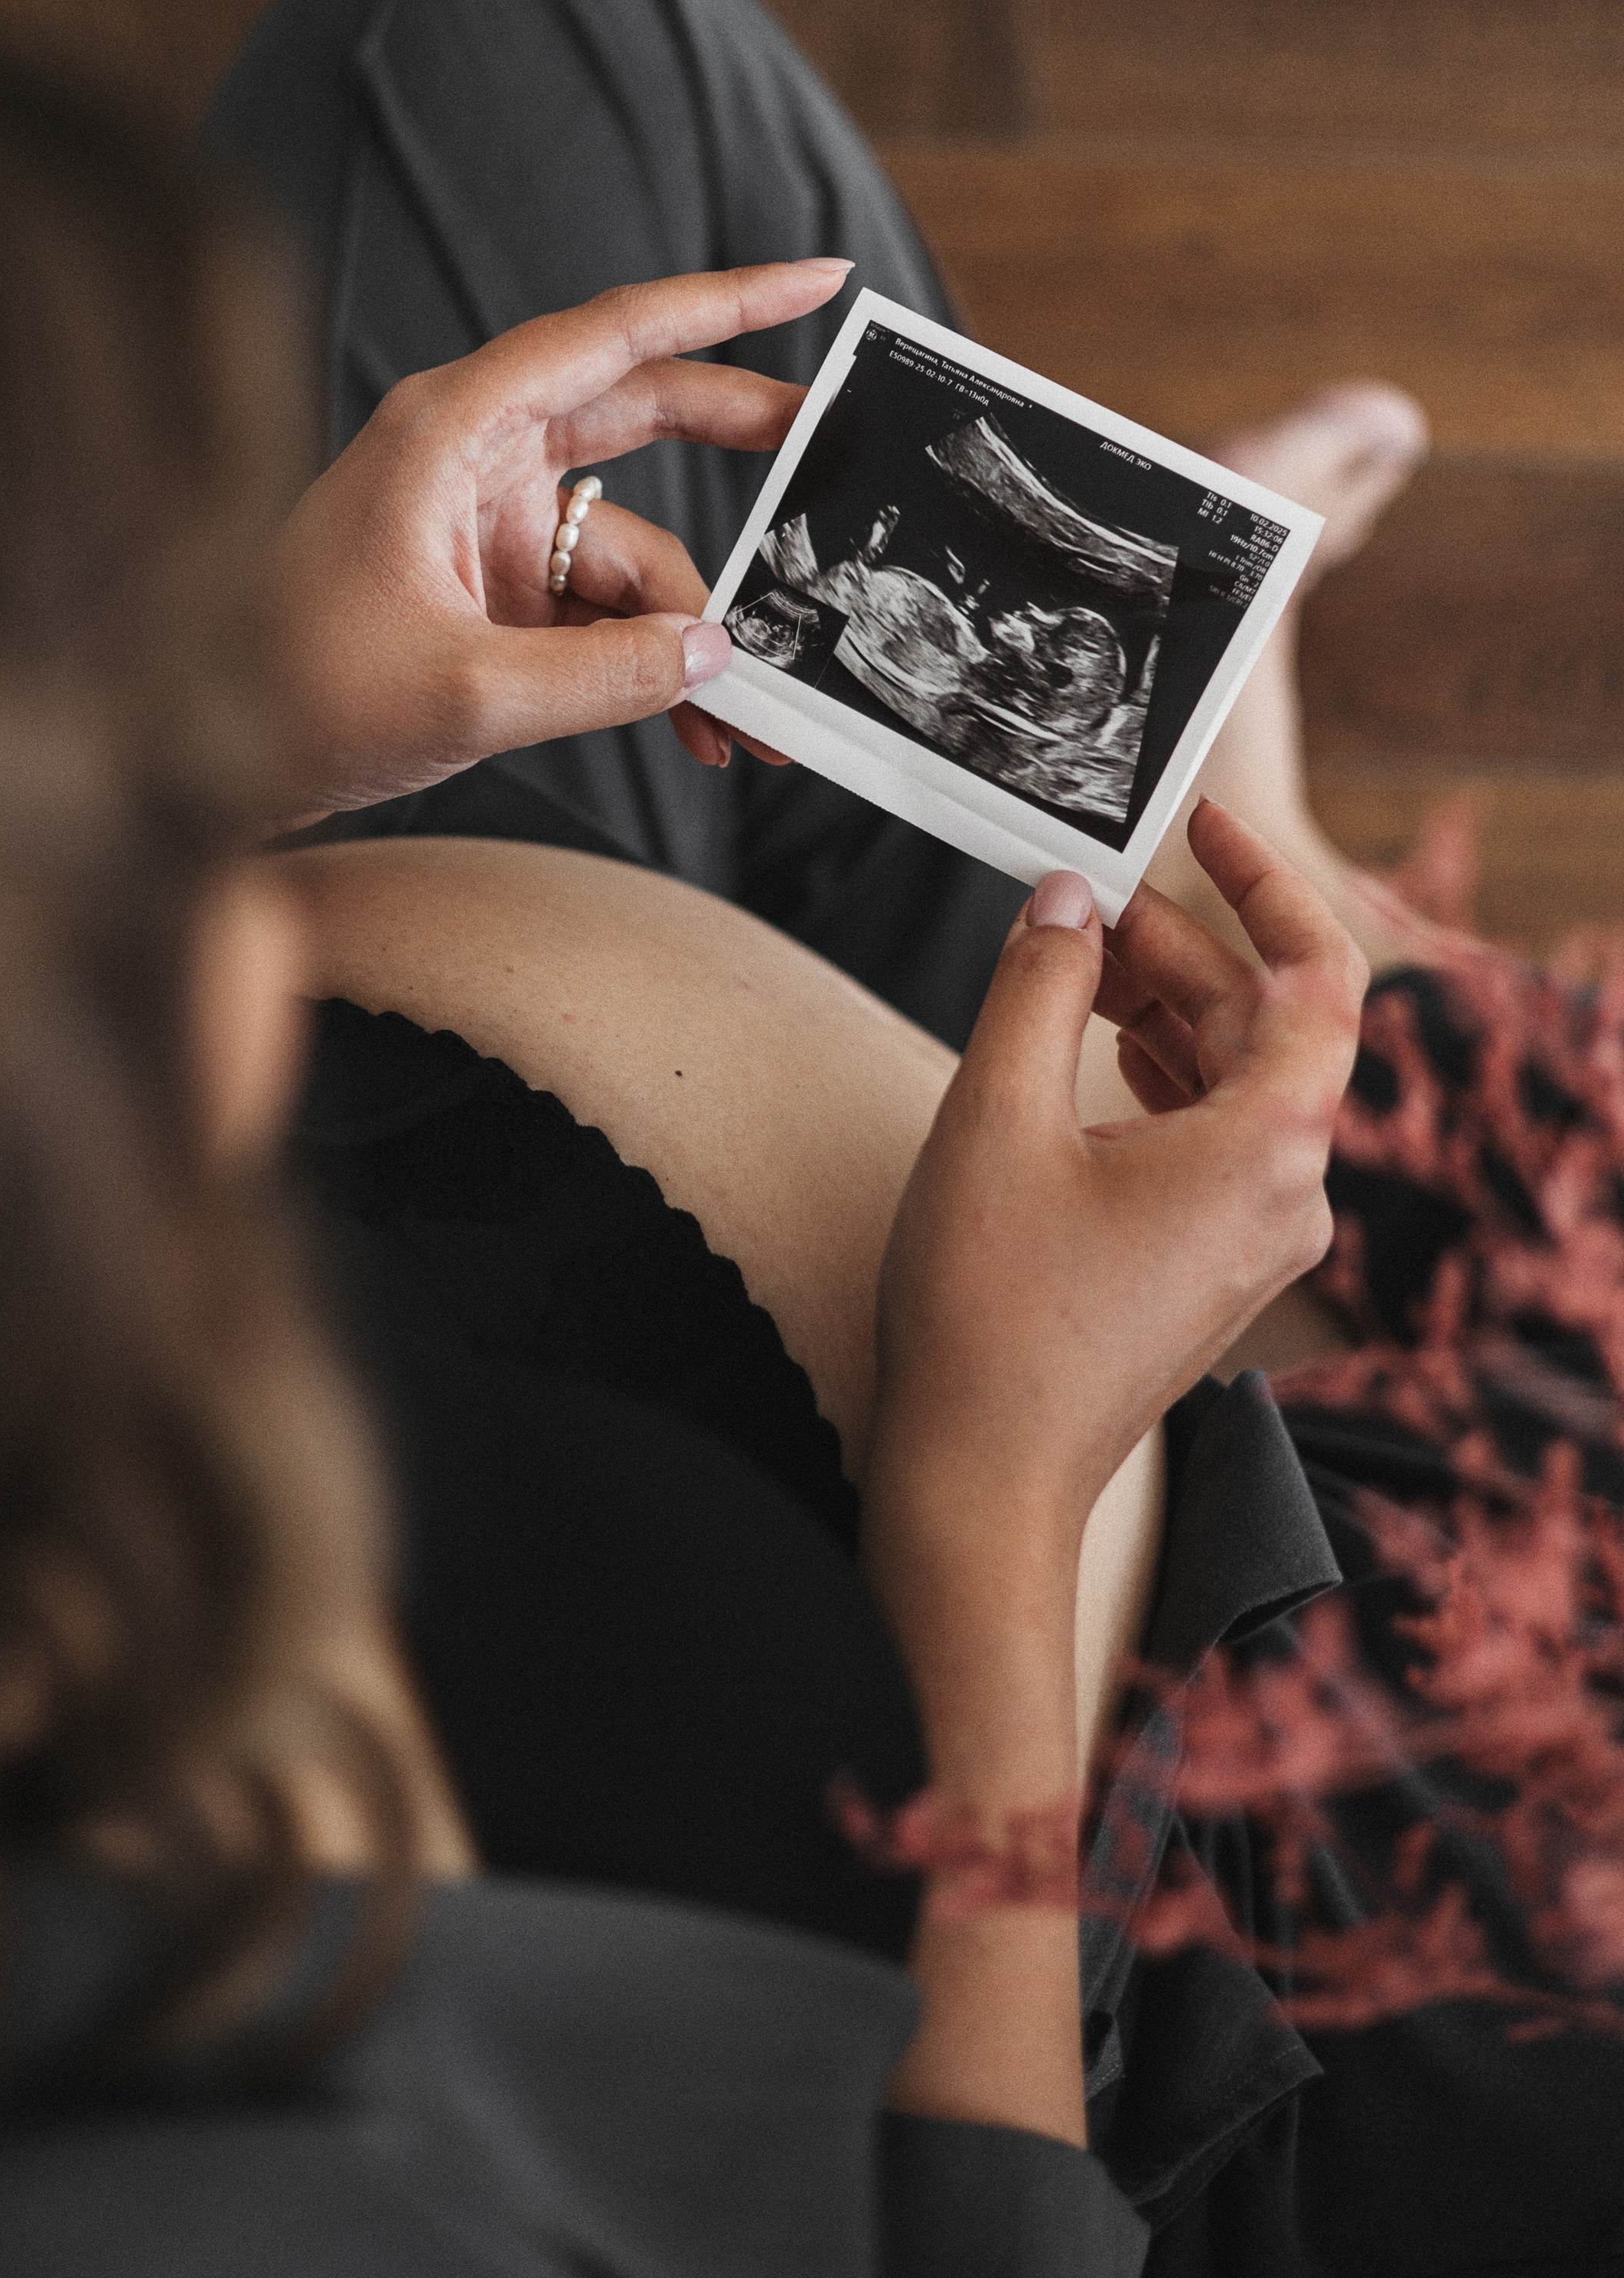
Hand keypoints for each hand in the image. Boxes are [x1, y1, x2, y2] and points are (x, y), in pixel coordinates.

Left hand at [268, 261, 838, 816]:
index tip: (822, 277)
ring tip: (746, 724)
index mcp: (453, 427)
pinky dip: (650, 668)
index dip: (728, 301)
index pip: (614, 335)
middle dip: (746, 449)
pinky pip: (605, 614)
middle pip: (644, 415)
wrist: (194, 758)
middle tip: (842, 462)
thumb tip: (717, 656)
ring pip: (637, 551)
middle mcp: (476, 457)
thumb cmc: (289, 695)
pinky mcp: (494, 592)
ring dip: (692, 634)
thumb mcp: (464, 692)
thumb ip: (603, 674)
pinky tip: (698, 731)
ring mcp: (489, 526)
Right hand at [865, 802, 1365, 1581]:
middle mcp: (1287, 1194)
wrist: (984, 1475)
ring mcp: (1255, 1238)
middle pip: (1264, 1024)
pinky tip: (1099, 1049)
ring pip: (1236, 1081)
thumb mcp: (996, 1114)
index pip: (1319, 974)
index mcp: (1266, 1147)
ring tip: (1072, 966)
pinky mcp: (1213, 1266)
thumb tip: (1066, 899)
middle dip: (1177, 947)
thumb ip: (1040, 985)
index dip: (1267, 883)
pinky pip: (1216, 1138)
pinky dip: (1162, 1075)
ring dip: (1163, 1009)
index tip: (1203, 829)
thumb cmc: (991, 1313)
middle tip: (1080, 901)